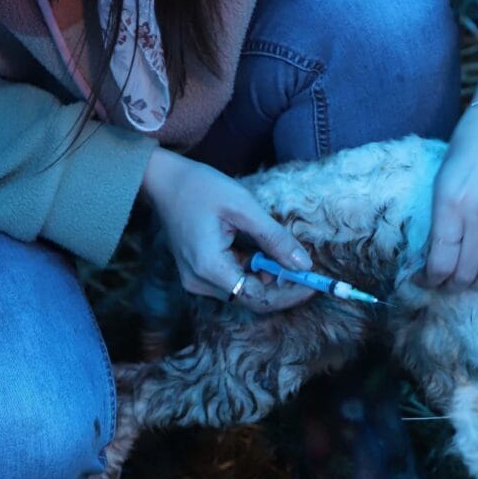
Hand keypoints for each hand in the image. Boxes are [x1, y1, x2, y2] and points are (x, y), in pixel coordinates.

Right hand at [142, 148, 316, 312]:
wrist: (163, 180)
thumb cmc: (201, 187)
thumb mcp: (244, 207)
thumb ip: (274, 238)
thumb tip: (304, 264)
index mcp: (209, 267)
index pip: (257, 298)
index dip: (288, 295)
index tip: (314, 285)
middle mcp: (199, 282)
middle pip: (250, 297)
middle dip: (280, 285)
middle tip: (304, 268)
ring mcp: (196, 279)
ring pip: (242, 290)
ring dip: (266, 275)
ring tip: (277, 249)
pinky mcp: (197, 273)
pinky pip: (231, 279)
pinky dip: (251, 269)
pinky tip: (257, 248)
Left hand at [419, 43, 477, 290]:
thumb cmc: (473, 139)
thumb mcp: (444, 177)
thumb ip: (442, 218)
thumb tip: (436, 254)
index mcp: (453, 203)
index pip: (440, 263)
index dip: (427, 280)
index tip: (421, 280)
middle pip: (465, 275)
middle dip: (448, 285)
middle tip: (441, 282)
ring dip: (477, 283)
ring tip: (468, 276)